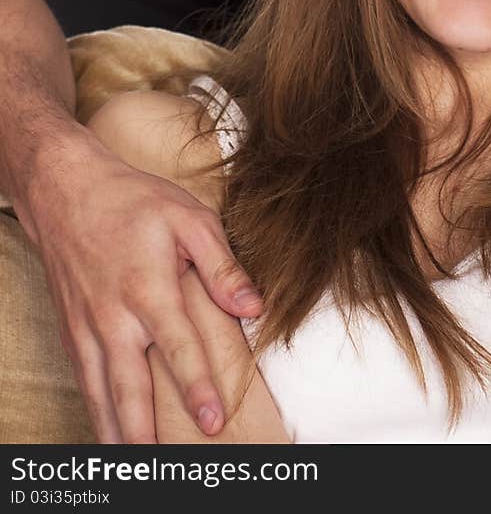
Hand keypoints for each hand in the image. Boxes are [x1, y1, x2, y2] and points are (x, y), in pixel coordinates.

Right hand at [23, 131, 261, 443]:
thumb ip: (223, 266)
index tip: (211, 420)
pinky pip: (84, 383)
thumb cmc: (134, 201)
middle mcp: (114, 317)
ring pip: (101, 395)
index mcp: (149, 289)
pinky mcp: (72, 333)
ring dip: (117, 435)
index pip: (177, 349)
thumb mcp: (189, 218)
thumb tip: (255, 307)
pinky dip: (96, 414)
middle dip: (148, 433)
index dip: (196, 387)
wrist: (67, 190)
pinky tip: (110, 436)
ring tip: (135, 469)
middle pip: (130, 388)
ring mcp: (88, 329)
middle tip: (166, 466)